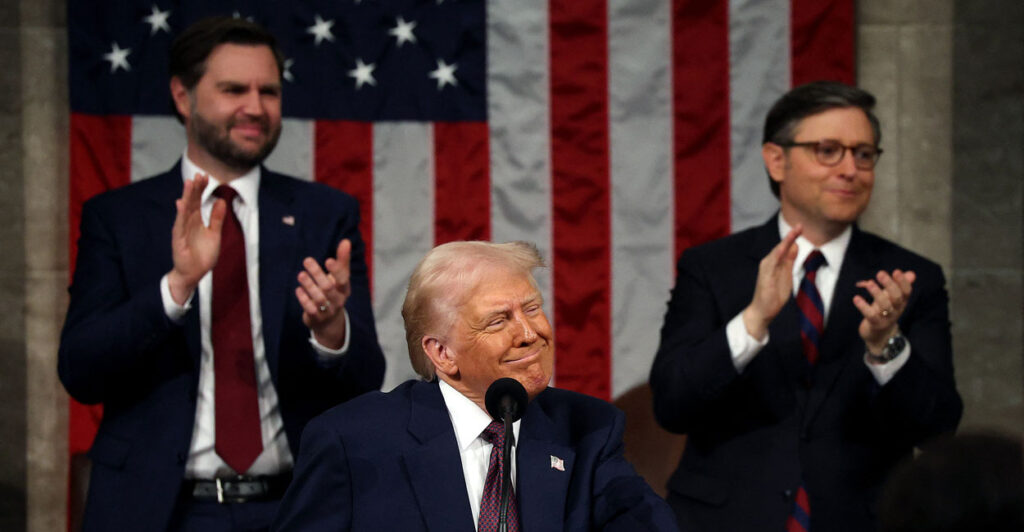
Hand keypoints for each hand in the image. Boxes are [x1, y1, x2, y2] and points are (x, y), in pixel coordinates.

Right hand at [167, 173, 224, 303]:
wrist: (194, 273)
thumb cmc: (203, 255)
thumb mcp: (214, 234)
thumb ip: (217, 218)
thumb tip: (221, 201)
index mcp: (197, 220)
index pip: (198, 201)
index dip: (201, 189)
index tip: (206, 176)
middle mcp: (188, 222)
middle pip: (191, 201)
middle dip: (195, 188)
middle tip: (199, 174)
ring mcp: (182, 230)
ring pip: (185, 210)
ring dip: (187, 196)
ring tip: (189, 183)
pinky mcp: (178, 239)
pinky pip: (180, 224)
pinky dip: (181, 214)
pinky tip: (182, 203)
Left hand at [296, 239, 351, 349]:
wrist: (329, 321)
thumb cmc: (334, 292)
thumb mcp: (340, 278)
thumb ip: (342, 260)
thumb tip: (346, 241)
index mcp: (344, 289)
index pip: (343, 279)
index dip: (336, 270)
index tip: (328, 260)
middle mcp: (338, 300)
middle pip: (328, 287)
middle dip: (317, 274)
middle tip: (307, 260)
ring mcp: (328, 310)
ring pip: (319, 298)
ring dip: (309, 285)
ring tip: (301, 274)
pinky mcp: (317, 318)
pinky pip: (310, 309)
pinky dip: (304, 299)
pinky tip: (298, 290)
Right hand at [742, 225, 801, 339]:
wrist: (762, 310)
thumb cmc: (773, 294)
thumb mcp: (786, 275)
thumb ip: (789, 261)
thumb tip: (795, 245)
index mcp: (775, 262)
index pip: (785, 247)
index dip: (793, 237)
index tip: (801, 227)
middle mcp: (769, 262)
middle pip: (781, 246)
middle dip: (790, 236)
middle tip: (800, 225)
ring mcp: (766, 269)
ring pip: (777, 252)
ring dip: (785, 242)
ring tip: (794, 232)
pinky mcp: (765, 277)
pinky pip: (772, 264)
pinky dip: (777, 255)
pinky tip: (783, 248)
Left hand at [853, 269, 914, 352]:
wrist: (879, 336)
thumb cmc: (884, 312)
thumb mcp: (891, 298)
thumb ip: (898, 285)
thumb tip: (912, 273)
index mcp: (901, 302)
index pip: (906, 292)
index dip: (903, 282)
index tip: (896, 271)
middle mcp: (896, 310)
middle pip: (897, 297)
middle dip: (890, 285)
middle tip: (880, 273)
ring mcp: (887, 318)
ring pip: (884, 305)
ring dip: (877, 293)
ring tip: (869, 283)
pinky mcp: (876, 324)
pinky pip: (871, 315)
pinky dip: (863, 306)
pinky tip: (856, 298)